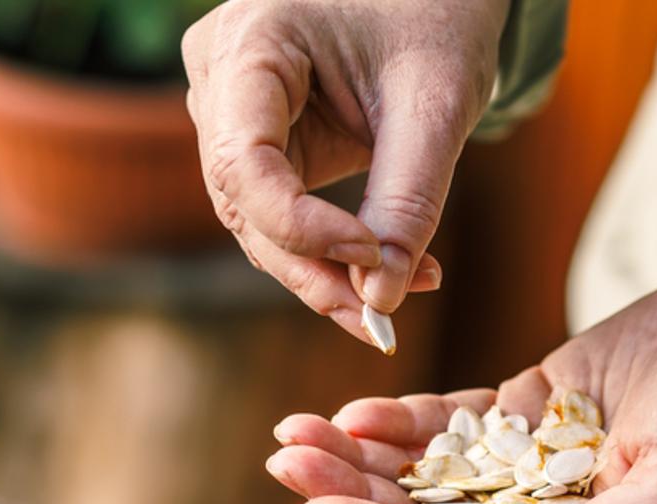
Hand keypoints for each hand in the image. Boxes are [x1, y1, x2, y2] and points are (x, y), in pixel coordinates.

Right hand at [181, 0, 507, 340]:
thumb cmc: (437, 7)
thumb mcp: (437, 98)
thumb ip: (408, 195)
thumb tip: (378, 298)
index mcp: (248, 43)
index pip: (242, 162)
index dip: (298, 225)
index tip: (370, 254)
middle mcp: (219, 79)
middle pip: (244, 203)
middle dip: (313, 267)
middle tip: (379, 320)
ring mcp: (230, 112)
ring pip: (256, 220)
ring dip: (323, 270)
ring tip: (397, 296)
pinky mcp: (258, 140)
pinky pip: (279, 211)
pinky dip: (330, 248)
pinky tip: (389, 270)